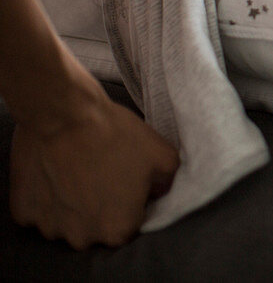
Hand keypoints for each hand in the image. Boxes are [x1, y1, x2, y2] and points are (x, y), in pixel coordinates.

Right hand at [9, 84, 178, 249]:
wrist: (65, 115)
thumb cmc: (115, 136)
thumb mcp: (164, 156)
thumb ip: (167, 183)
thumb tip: (159, 192)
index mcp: (118, 230)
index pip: (130, 224)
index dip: (130, 201)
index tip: (126, 181)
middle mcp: (83, 238)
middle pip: (97, 227)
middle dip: (101, 206)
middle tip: (101, 174)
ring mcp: (49, 227)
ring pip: (67, 221)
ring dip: (72, 203)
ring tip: (77, 171)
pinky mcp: (23, 212)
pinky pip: (40, 211)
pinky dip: (46, 197)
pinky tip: (56, 173)